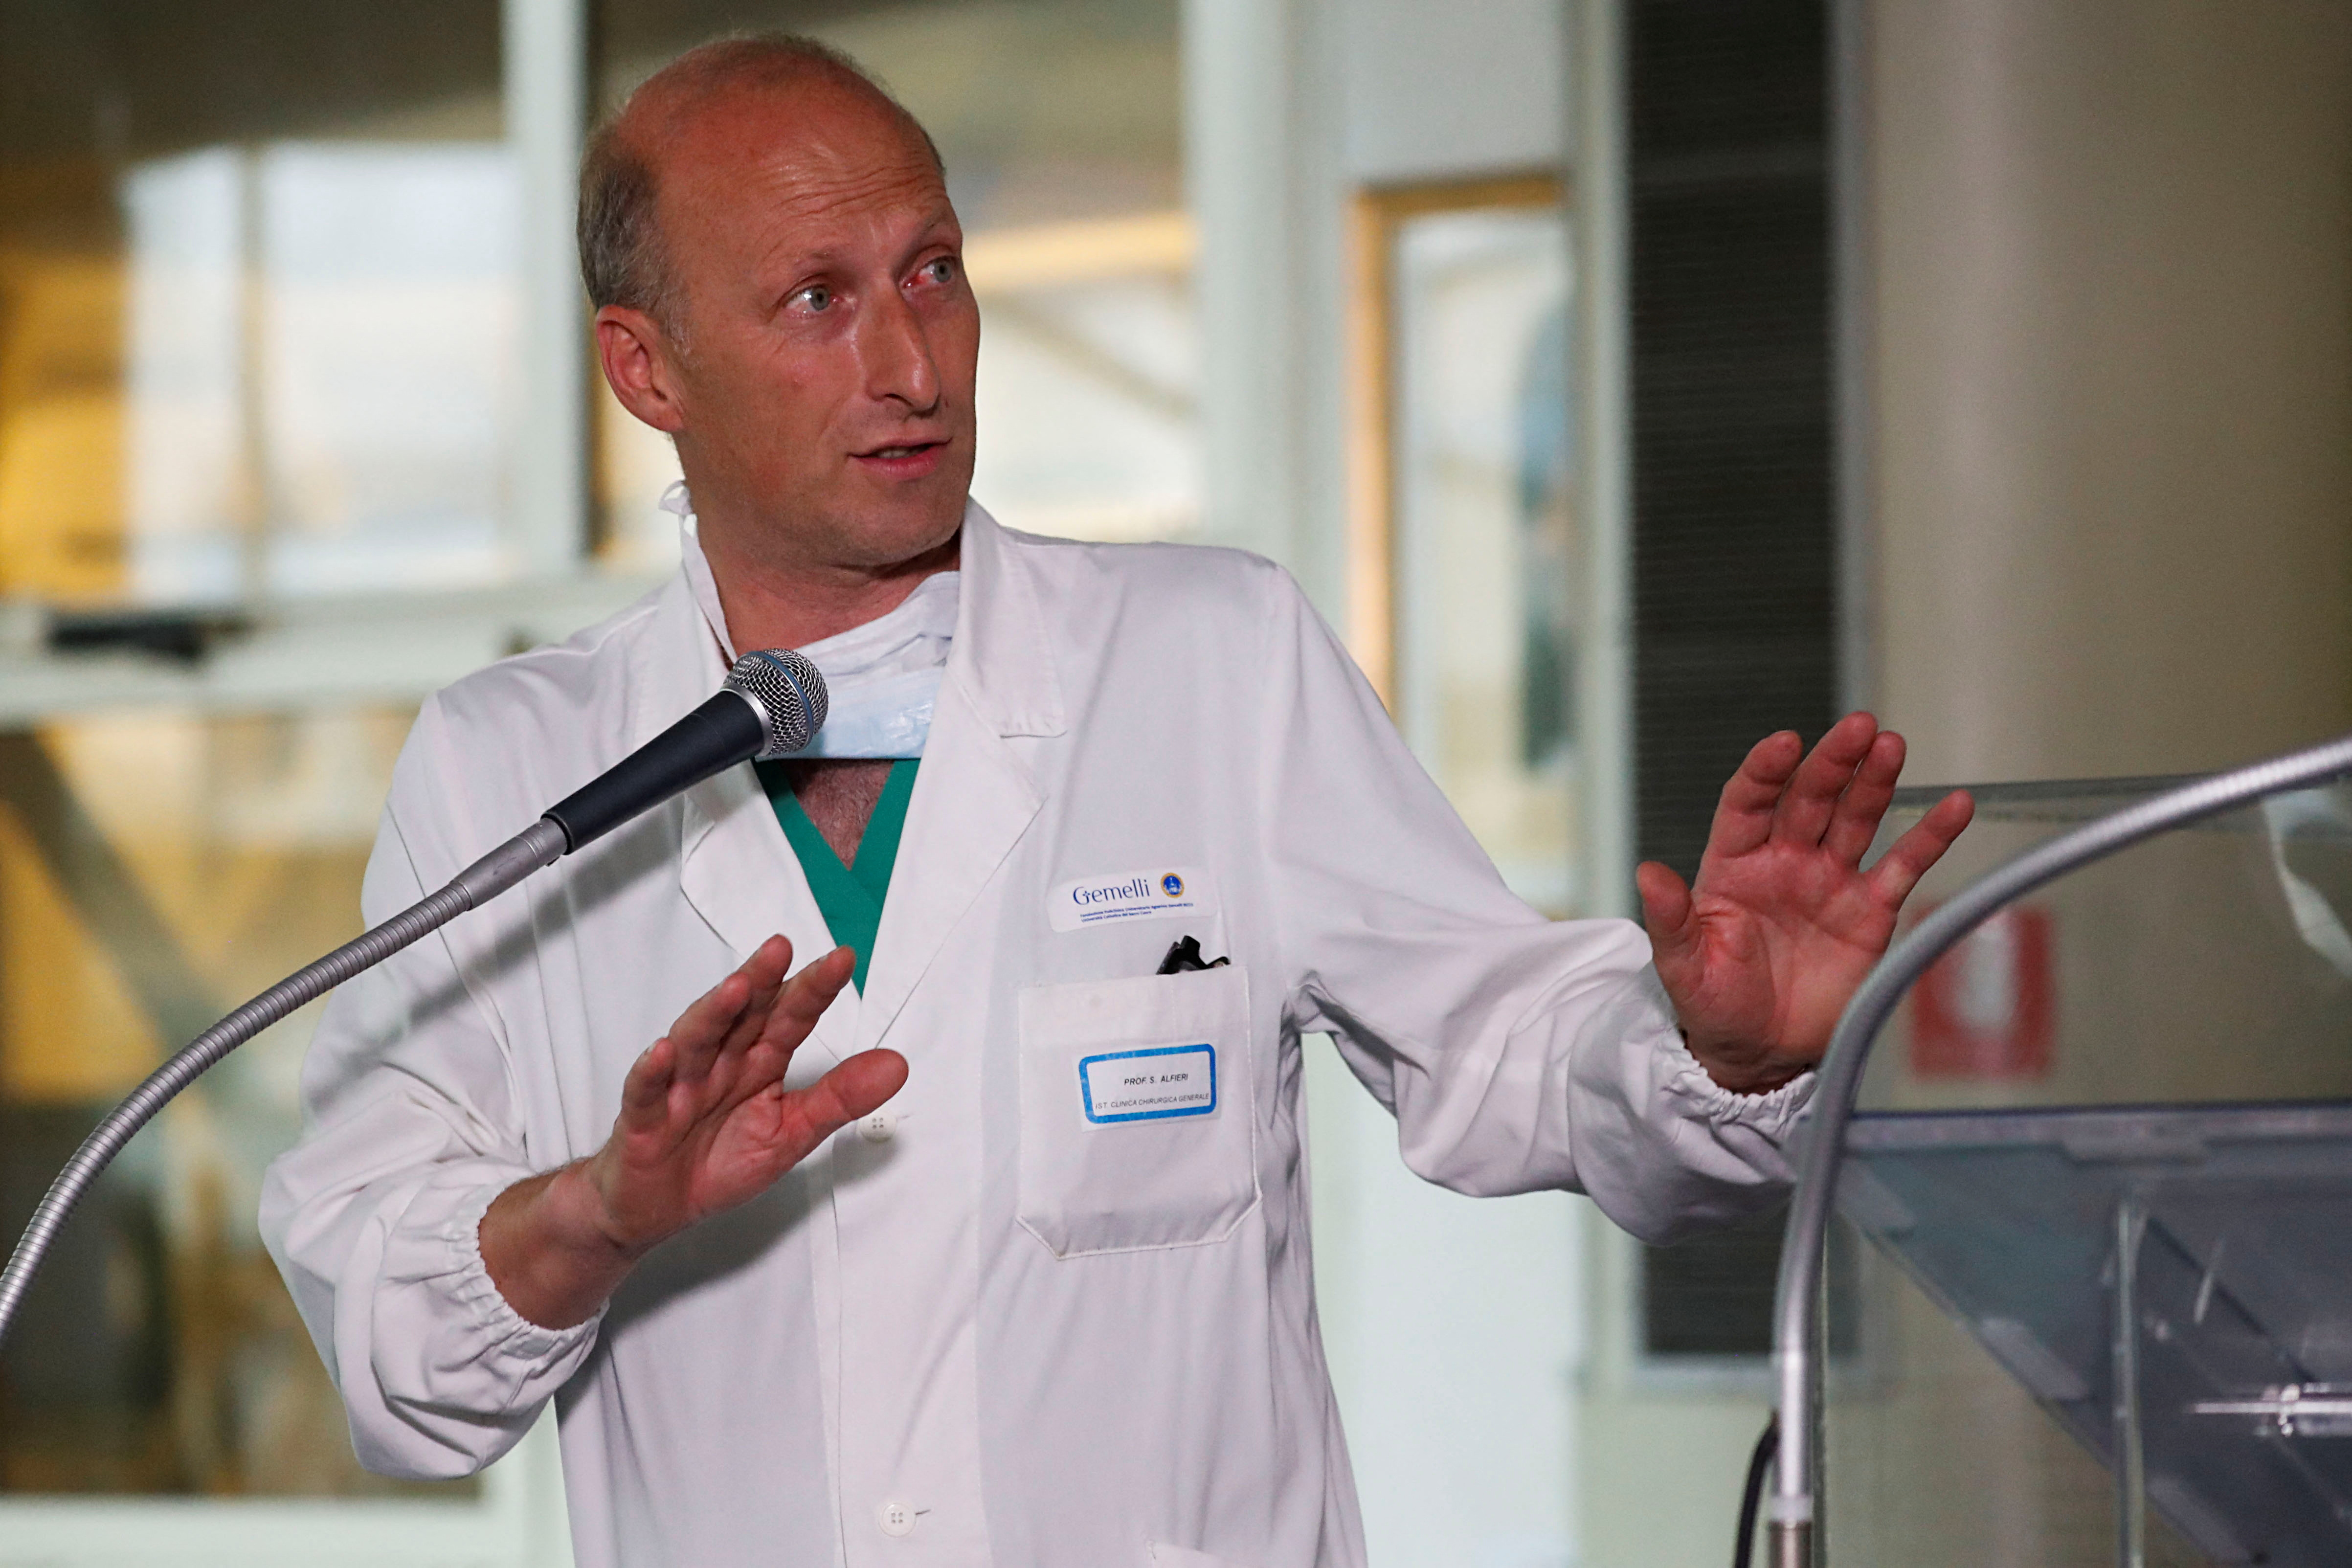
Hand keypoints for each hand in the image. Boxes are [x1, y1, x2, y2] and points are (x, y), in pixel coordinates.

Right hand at [482, 937, 905, 1327]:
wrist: (656, 1206)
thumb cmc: (718, 1162)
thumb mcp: (792, 1133)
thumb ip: (840, 1098)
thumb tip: (897, 1066)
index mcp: (759, 1063)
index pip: (789, 1018)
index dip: (814, 990)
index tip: (843, 960)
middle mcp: (720, 1063)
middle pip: (742, 1016)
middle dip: (761, 981)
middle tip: (781, 949)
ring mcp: (680, 1086)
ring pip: (695, 1041)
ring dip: (714, 1013)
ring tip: (737, 988)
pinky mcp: (643, 1118)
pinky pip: (646, 1091)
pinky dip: (652, 1071)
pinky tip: (663, 1052)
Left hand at [1636, 713, 1972, 1094]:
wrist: (1758, 1050)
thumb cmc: (1713, 1002)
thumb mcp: (1682, 965)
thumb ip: (1670, 918)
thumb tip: (1646, 873)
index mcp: (1735, 864)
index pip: (1748, 802)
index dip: (1765, 771)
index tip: (1785, 744)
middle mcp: (1785, 861)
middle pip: (1809, 798)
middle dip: (1832, 762)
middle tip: (1858, 727)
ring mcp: (1830, 881)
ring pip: (1855, 819)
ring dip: (1874, 781)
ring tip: (1891, 746)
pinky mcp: (1869, 911)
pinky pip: (1903, 866)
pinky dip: (1929, 836)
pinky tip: (1955, 806)